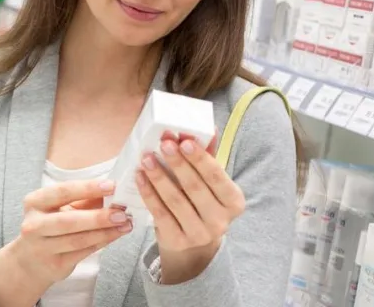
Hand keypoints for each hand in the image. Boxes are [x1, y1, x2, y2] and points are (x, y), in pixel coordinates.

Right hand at [0, 179, 131, 304]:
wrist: (30, 260)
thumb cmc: (50, 225)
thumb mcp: (60, 207)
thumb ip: (84, 199)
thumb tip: (113, 191)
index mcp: (35, 202)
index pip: (62, 192)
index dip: (88, 188)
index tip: (111, 186)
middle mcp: (34, 225)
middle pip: (69, 220)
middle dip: (98, 216)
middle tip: (121, 213)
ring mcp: (43, 247)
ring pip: (79, 239)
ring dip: (105, 232)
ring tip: (125, 224)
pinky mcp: (55, 265)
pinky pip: (83, 253)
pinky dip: (102, 242)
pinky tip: (115, 235)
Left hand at [136, 132, 244, 283]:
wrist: (193, 245)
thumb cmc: (202, 204)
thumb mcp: (211, 184)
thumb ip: (208, 156)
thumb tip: (208, 127)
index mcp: (234, 202)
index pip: (217, 177)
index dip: (200, 159)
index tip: (184, 141)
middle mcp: (220, 221)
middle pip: (195, 188)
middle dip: (178, 163)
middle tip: (163, 143)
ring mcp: (199, 234)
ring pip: (175, 200)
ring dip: (158, 177)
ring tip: (146, 158)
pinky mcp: (177, 241)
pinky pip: (160, 213)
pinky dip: (148, 194)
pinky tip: (140, 177)